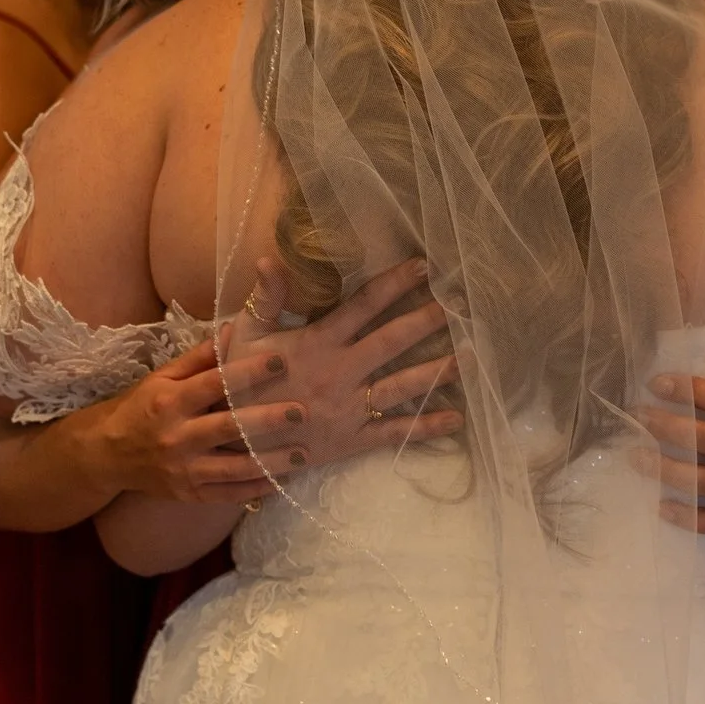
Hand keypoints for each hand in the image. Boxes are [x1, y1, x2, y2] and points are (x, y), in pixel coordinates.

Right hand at [87, 337, 312, 503]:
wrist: (106, 454)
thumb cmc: (140, 408)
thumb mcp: (162, 378)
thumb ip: (199, 358)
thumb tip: (233, 329)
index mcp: (171, 402)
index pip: (215, 383)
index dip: (249, 372)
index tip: (281, 361)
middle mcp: (177, 436)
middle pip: (229, 428)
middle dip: (267, 420)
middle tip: (301, 411)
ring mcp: (183, 470)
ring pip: (234, 468)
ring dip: (271, 461)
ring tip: (304, 453)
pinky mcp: (189, 494)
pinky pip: (227, 495)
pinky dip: (255, 489)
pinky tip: (281, 480)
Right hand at [221, 255, 461, 475]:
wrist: (230, 444)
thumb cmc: (236, 386)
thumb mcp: (244, 337)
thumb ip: (264, 299)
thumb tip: (270, 259)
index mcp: (317, 343)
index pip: (363, 306)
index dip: (394, 284)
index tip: (424, 266)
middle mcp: (339, 372)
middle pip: (392, 341)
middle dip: (428, 321)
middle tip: (463, 305)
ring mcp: (347, 408)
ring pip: (402, 386)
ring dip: (439, 370)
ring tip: (474, 355)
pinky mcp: (350, 440)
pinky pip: (394, 432)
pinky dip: (426, 427)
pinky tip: (456, 419)